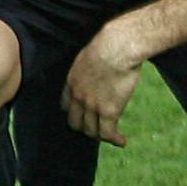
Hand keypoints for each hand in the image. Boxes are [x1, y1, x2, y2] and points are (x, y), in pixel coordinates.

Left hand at [62, 21, 145, 143]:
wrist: (116, 47)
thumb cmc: (109, 44)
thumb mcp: (91, 54)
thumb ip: (90, 66)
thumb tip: (100, 66)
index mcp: (71, 81)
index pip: (65, 106)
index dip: (74, 112)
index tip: (83, 115)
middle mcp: (78, 96)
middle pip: (75, 122)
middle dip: (85, 127)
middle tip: (97, 128)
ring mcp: (92, 105)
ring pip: (91, 131)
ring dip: (101, 135)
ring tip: (111, 136)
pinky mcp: (108, 110)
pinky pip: (107, 133)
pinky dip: (114, 140)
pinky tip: (121, 141)